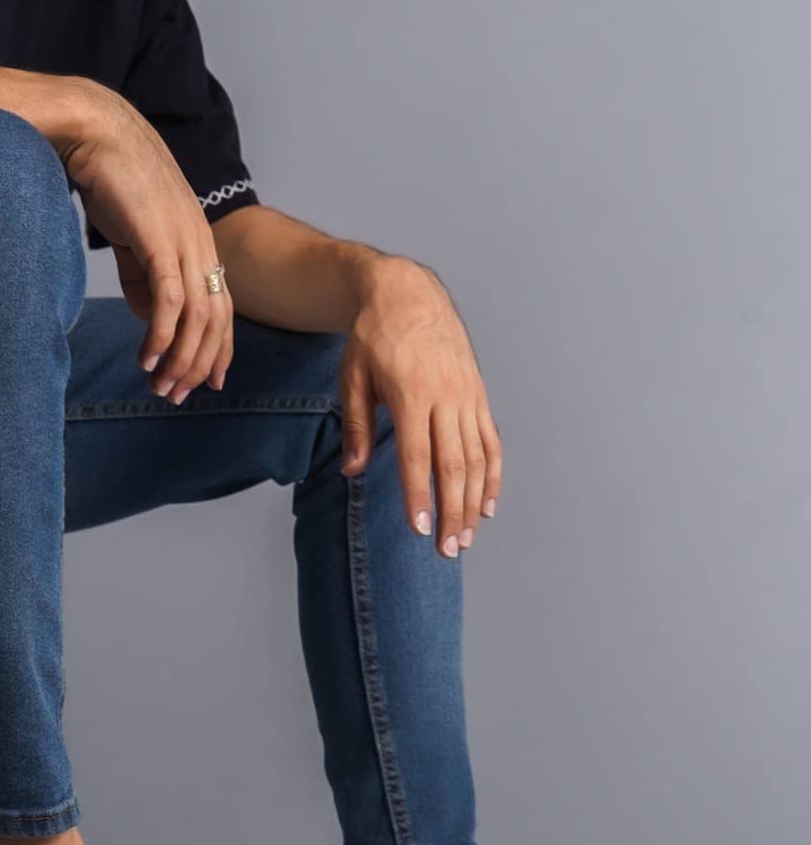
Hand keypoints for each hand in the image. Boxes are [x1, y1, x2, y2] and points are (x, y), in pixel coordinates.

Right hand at [59, 83, 232, 401]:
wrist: (95, 130)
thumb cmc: (111, 179)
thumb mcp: (133, 236)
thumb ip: (143, 276)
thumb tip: (148, 316)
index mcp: (199, 242)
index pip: (221, 307)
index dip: (218, 349)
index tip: (208, 383)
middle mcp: (201, 244)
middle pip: (216, 320)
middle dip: (198, 365)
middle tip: (176, 396)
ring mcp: (184, 242)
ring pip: (198, 318)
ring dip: (179, 360)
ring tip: (160, 387)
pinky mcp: (160, 241)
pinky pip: (170, 302)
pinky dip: (161, 336)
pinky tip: (146, 358)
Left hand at [339, 256, 501, 556]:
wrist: (409, 292)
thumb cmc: (373, 337)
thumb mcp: (352, 376)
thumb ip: (356, 425)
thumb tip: (353, 472)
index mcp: (411, 393)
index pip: (417, 455)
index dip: (419, 495)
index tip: (420, 529)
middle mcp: (446, 396)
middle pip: (453, 465)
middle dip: (451, 512)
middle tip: (448, 551)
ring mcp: (467, 396)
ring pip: (477, 459)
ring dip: (472, 503)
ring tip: (465, 539)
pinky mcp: (479, 395)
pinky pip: (491, 442)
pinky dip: (492, 476)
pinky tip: (486, 506)